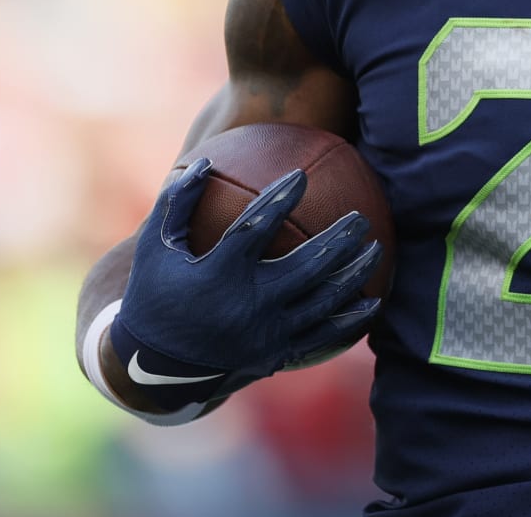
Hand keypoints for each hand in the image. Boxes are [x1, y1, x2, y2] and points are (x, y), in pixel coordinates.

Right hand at [111, 160, 382, 411]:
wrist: (153, 368)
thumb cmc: (155, 295)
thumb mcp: (154, 248)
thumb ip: (176, 204)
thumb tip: (204, 161)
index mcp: (217, 275)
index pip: (255, 228)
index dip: (279, 199)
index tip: (300, 176)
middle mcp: (247, 305)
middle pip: (307, 266)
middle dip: (340, 239)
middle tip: (361, 217)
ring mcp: (264, 333)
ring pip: (323, 301)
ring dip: (354, 273)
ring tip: (376, 248)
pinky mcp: (275, 355)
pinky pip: (322, 337)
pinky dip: (350, 321)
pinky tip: (372, 303)